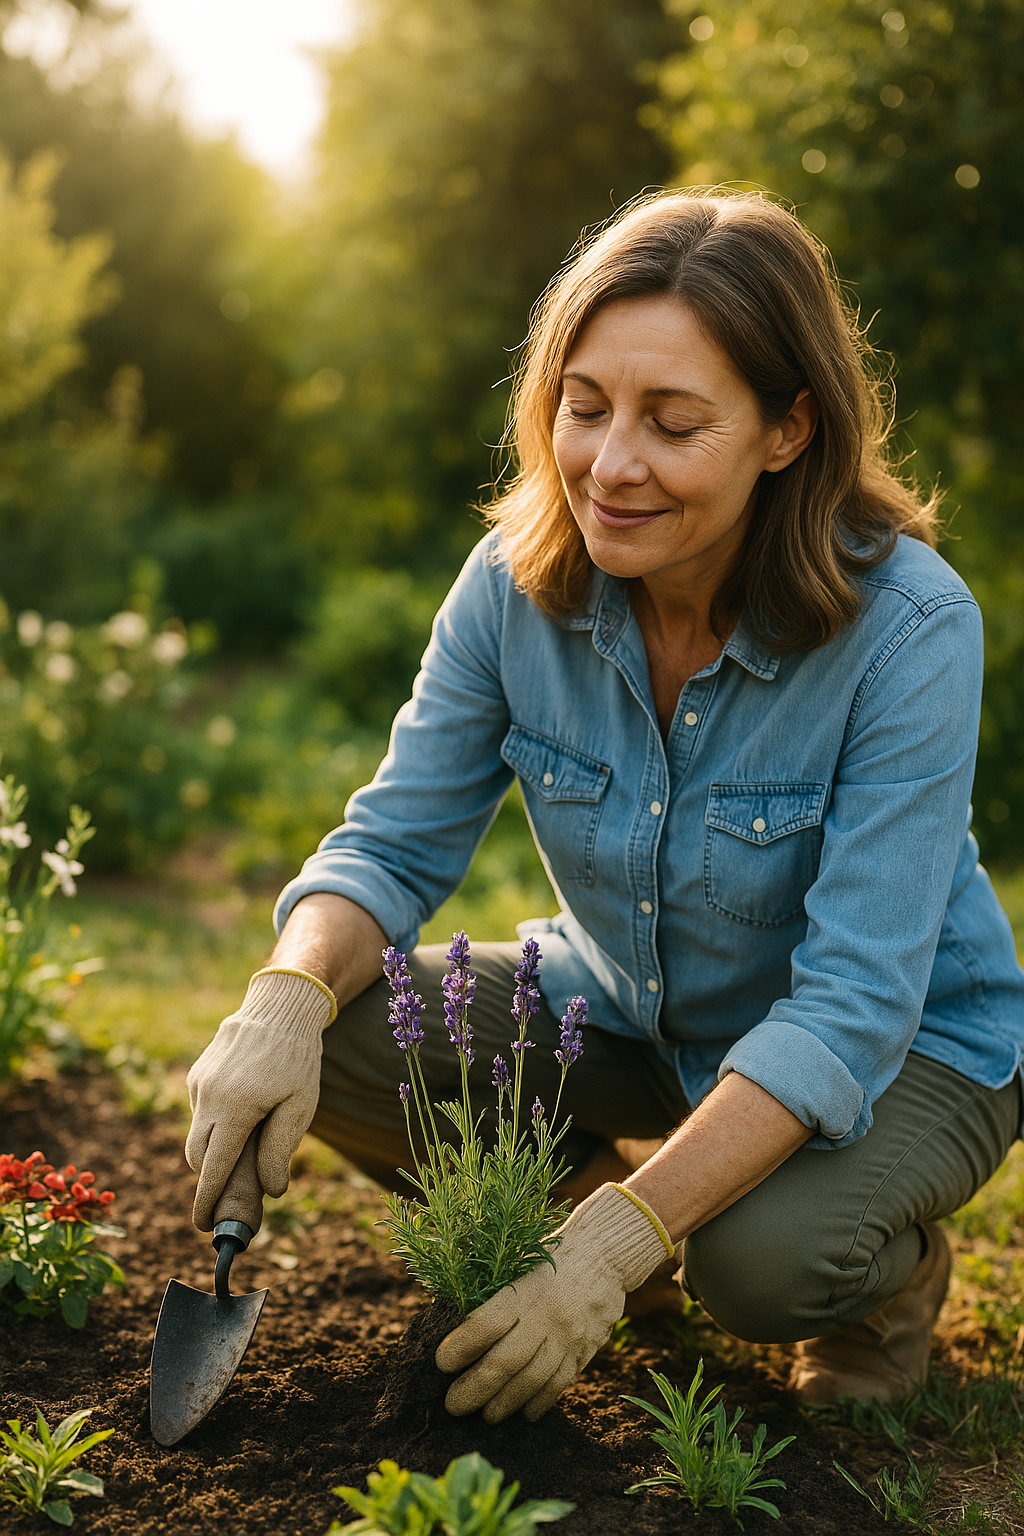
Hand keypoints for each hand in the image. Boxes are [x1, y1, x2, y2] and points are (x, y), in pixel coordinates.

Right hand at [185, 968, 334, 1228]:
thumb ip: (279, 1151)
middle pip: (198, 1157)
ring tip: (245, 1150)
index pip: (212, 1170)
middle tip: (229, 1196)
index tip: (205, 1227)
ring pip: (197, 1134)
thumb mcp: (299, 1107)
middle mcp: (208, 1097)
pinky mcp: (198, 1073)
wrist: (281, 1006)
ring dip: (214, 1150)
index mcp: (234, 1109)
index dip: (206, 1202)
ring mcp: (199, 1084)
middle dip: (209, 1181)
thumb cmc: (298, 1058)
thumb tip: (271, 1191)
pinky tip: (244, 1114)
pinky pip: (202, 1110)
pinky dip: (215, 1124)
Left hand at [435, 1184, 671, 1422]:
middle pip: (505, 1361)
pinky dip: (539, 1402)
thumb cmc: (553, 1258)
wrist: (605, 1254)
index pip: (486, 1324)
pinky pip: (559, 1385)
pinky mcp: (585, 1351)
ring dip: (504, 1403)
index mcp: (526, 1289)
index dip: (461, 1347)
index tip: (441, 1363)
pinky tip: (523, 1412)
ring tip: (486, 1416)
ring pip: (531, 1381)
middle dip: (475, 1389)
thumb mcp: (522, 1263)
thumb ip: (498, 1296)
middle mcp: (547, 1316)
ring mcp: (568, 1337)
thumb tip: (459, 1328)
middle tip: (453, 1405)